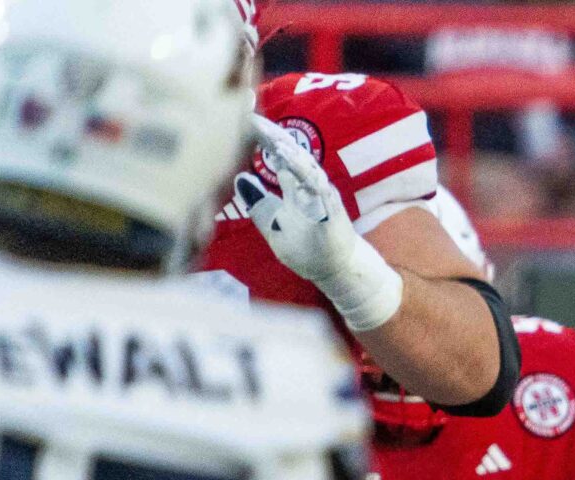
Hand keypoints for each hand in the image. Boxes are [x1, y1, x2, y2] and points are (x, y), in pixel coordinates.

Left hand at [232, 116, 402, 331]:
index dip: (260, 134)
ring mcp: (321, 195)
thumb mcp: (273, 225)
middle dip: (269, 131)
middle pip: (289, 150)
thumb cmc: (308, 248)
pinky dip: (303, 171)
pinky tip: (287, 158)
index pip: (276, 152)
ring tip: (263, 131)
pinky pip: (317, 185)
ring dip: (284, 146)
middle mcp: (309, 184)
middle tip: (246, 111)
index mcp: (295, 184)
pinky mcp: (331, 209)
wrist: (335, 273)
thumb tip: (240, 178)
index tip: (240, 114)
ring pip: (302, 164)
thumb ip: (258, 203)